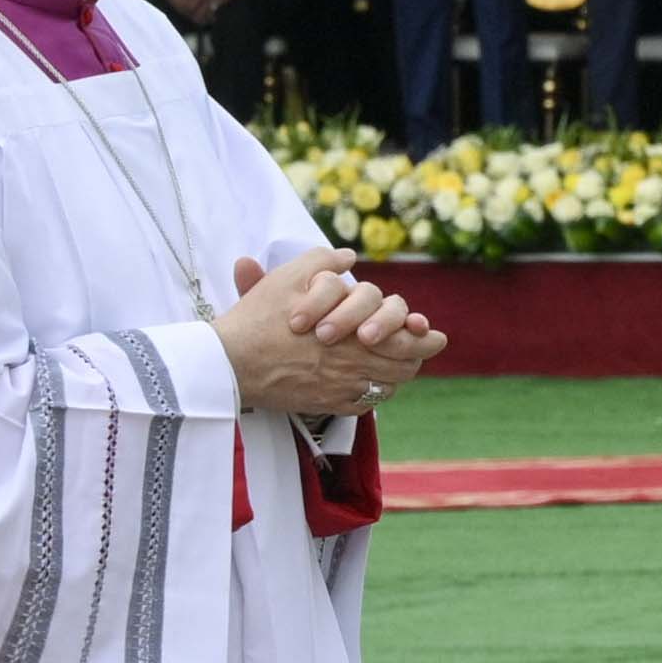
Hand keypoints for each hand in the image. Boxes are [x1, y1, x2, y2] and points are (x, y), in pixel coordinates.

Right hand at [216, 247, 446, 420]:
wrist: (229, 361)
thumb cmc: (258, 318)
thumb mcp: (289, 278)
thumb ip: (322, 263)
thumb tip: (348, 256)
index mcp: (353, 331)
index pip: (405, 336)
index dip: (423, 336)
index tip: (432, 333)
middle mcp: (353, 363)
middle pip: (404, 364)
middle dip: (417, 354)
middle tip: (425, 346)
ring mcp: (341, 388)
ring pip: (388, 385)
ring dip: (397, 373)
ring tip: (401, 363)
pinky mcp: (326, 406)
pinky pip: (365, 405)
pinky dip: (373, 394)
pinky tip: (370, 383)